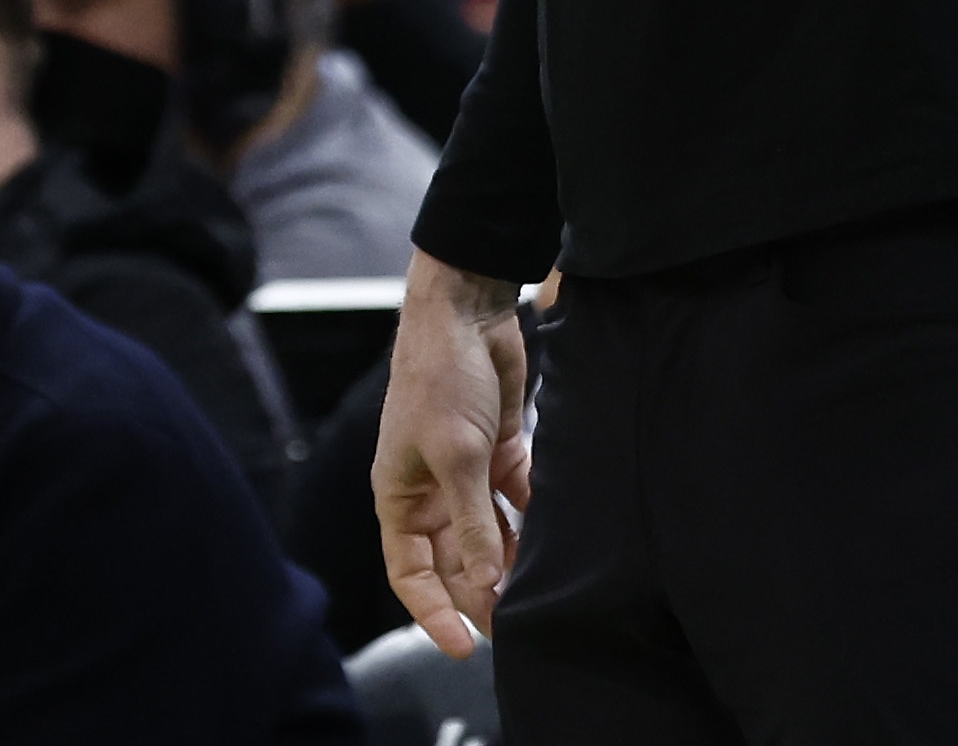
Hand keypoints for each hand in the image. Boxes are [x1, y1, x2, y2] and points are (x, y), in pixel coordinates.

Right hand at [373, 252, 532, 656]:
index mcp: (400, 498)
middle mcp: (429, 493)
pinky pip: (516, 500)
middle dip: (481, 591)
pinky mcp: (499, 452)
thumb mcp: (456, 454)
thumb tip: (486, 580)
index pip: (410, 575)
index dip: (433, 614)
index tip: (464, 647)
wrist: (467, 311)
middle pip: (454, 561)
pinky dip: (533, 518)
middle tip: (519, 621)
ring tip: (542, 587)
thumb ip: (472, 519)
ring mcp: (465, 474)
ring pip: (489, 534)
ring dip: (511, 558)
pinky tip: (557, 535)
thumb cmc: (440, 379)